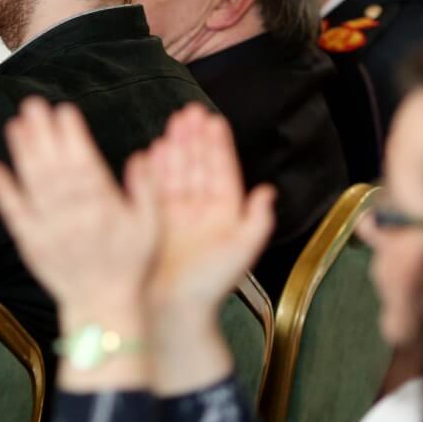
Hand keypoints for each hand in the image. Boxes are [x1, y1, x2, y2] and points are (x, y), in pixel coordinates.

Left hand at [0, 98, 156, 325]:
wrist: (103, 306)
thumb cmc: (130, 263)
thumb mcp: (151, 227)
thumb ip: (147, 190)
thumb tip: (141, 155)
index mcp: (104, 208)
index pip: (85, 165)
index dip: (73, 137)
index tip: (64, 110)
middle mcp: (74, 217)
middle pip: (55, 168)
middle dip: (43, 135)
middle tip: (33, 103)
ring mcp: (50, 230)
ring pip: (34, 185)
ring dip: (23, 154)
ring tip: (15, 124)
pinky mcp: (31, 243)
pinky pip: (15, 215)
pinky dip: (3, 192)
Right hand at [145, 104, 275, 321]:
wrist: (173, 311)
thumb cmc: (209, 286)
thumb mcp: (241, 252)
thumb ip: (257, 221)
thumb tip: (268, 191)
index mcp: (224, 215)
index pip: (222, 172)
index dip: (218, 146)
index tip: (214, 121)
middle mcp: (200, 210)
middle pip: (198, 165)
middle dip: (195, 138)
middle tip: (191, 111)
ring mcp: (176, 214)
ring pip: (178, 171)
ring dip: (176, 146)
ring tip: (174, 122)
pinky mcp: (155, 220)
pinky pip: (156, 187)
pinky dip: (156, 167)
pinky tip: (156, 149)